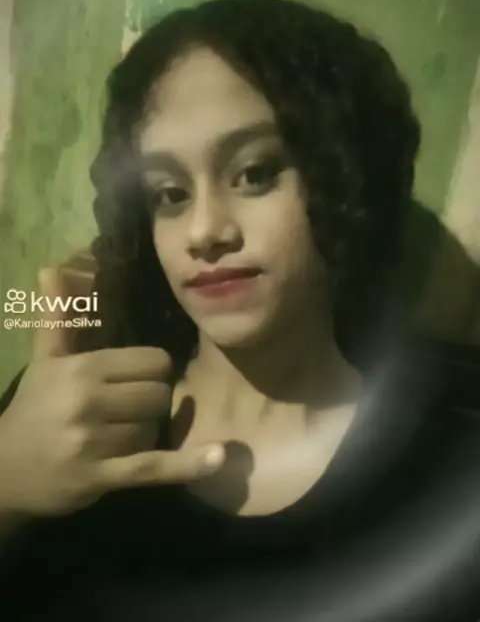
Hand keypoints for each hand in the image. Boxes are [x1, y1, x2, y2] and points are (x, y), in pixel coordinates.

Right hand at [0, 264, 223, 516]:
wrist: (3, 470)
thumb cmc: (32, 409)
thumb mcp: (45, 361)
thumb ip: (58, 317)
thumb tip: (51, 269)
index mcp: (82, 368)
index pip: (154, 362)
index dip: (153, 372)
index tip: (135, 381)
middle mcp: (88, 400)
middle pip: (160, 394)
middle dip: (151, 404)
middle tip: (125, 412)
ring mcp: (94, 441)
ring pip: (155, 430)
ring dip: (145, 435)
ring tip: (115, 437)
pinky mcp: (99, 477)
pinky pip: (153, 467)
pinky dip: (187, 465)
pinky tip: (218, 458)